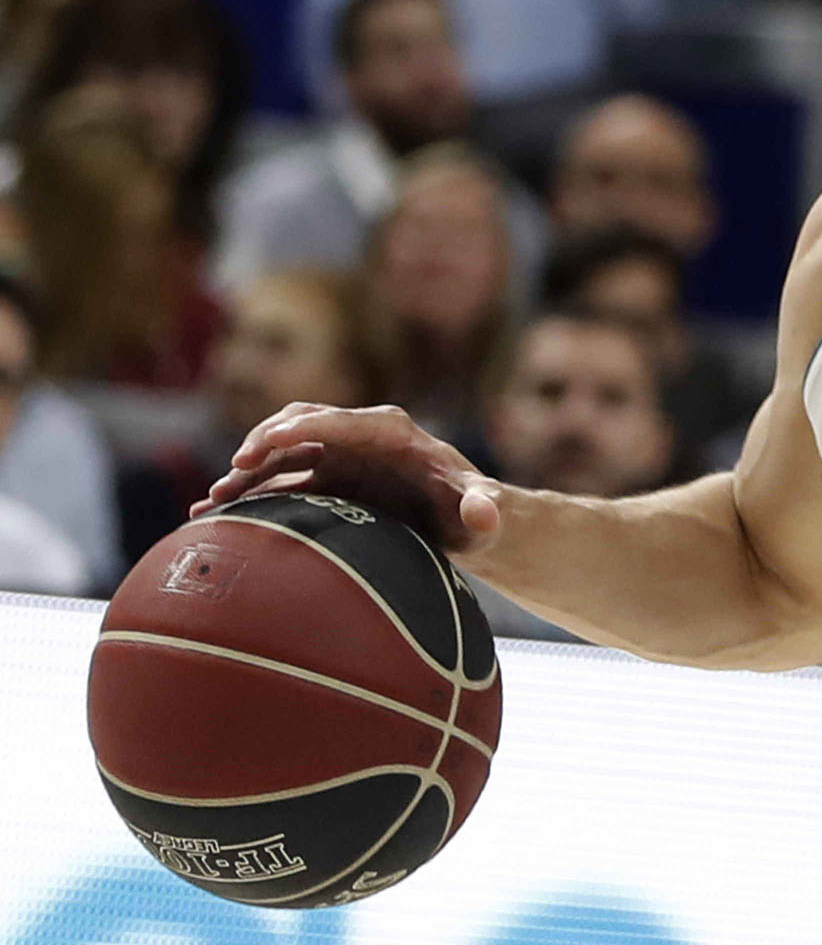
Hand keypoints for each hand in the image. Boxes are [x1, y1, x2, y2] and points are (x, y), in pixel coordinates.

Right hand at [196, 403, 503, 554]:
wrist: (462, 522)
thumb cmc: (475, 512)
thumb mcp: (483, 512)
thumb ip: (484, 508)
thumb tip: (486, 514)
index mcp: (393, 432)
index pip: (343, 421)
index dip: (305, 427)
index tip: (270, 439)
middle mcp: (359, 436)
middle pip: (302, 425)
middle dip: (265, 441)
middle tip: (234, 469)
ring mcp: (337, 456)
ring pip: (281, 452)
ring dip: (246, 471)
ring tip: (213, 501)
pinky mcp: (324, 480)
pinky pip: (277, 480)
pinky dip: (247, 492)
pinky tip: (214, 513)